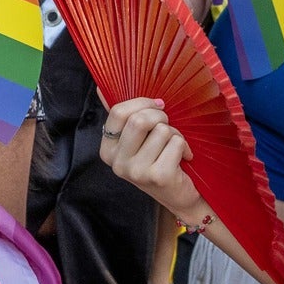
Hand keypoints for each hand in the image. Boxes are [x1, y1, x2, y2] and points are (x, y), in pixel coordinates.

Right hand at [99, 97, 205, 219]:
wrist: (179, 196)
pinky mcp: (158, 177)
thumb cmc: (158, 160)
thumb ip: (122, 117)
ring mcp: (136, 172)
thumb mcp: (137, 140)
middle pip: (138, 120)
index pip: (117, 112)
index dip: (142, 102)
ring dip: (174, 134)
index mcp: (107, 150)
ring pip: (161, 130)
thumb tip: (100, 87)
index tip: (157, 106)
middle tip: (167, 127)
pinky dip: (184, 146)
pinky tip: (181, 158)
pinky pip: (176, 142)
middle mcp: (117, 162)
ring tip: (172, 148)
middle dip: (160, 116)